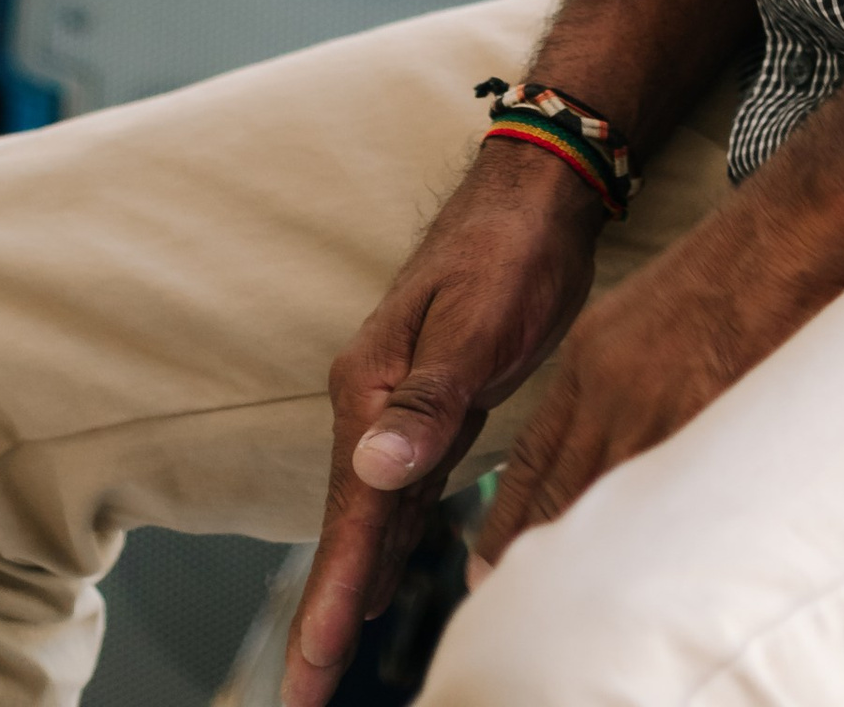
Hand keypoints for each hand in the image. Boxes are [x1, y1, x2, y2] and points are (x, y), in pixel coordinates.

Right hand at [283, 142, 604, 706]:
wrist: (540, 188)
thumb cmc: (513, 251)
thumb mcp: (479, 323)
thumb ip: (428, 399)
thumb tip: (372, 466)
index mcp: (372, 388)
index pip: (350, 518)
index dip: (331, 600)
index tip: (311, 675)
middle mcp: (374, 401)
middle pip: (348, 529)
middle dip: (326, 616)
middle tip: (304, 697)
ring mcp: (403, 402)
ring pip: (373, 516)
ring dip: (352, 588)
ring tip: (326, 662)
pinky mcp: (437, 401)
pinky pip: (404, 492)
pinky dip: (389, 544)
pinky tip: (385, 583)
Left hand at [473, 187, 843, 578]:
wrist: (787, 229)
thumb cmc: (730, 266)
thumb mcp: (643, 315)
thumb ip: (614, 380)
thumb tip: (608, 443)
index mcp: (589, 359)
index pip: (534, 458)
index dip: (509, 519)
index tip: (486, 565)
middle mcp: (609, 390)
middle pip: (558, 493)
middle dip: (528, 552)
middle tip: (501, 602)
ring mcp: (656, 410)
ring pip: (602, 503)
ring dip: (583, 556)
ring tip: (565, 609)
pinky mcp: (703, 424)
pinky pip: (663, 501)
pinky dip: (647, 542)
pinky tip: (641, 577)